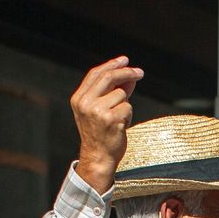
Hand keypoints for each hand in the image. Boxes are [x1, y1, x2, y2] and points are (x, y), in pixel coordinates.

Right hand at [70, 56, 143, 193]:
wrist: (98, 157)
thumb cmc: (100, 134)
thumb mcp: (98, 110)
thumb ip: (112, 91)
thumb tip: (130, 75)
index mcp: (79, 99)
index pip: (95, 74)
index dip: (112, 65)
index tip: (125, 60)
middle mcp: (85, 103)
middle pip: (109, 77)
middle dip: (127, 72)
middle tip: (140, 72)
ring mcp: (97, 111)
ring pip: (121, 95)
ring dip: (126, 104)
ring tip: (118, 119)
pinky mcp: (111, 119)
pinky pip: (128, 107)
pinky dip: (129, 115)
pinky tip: (121, 126)